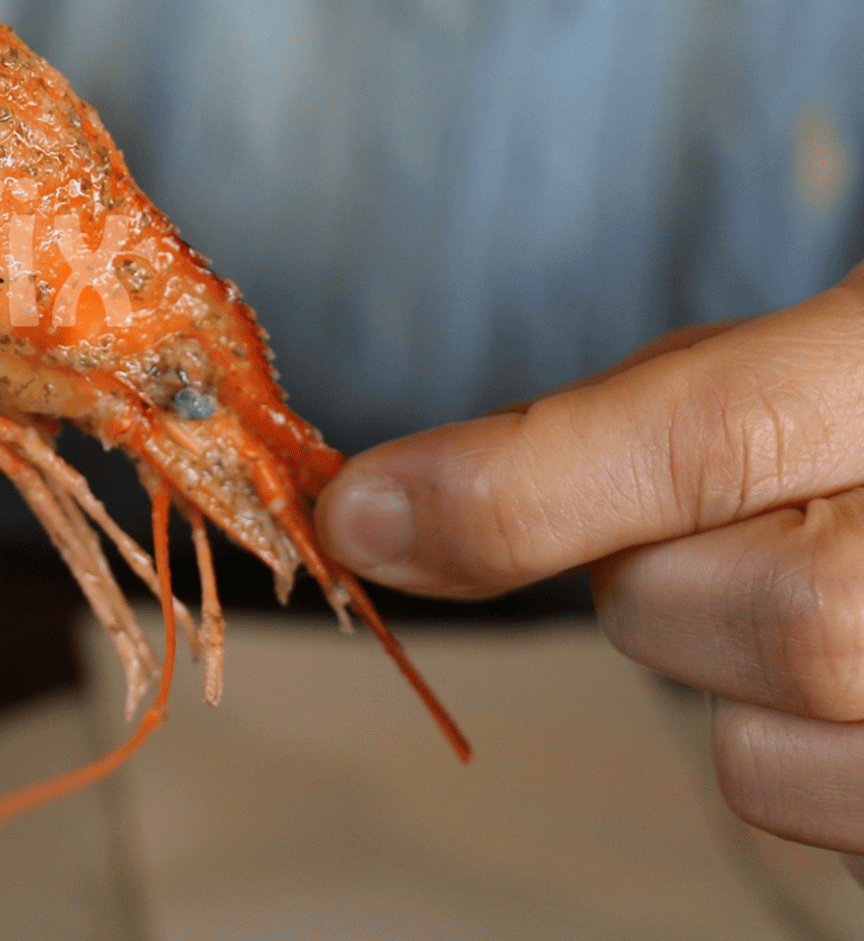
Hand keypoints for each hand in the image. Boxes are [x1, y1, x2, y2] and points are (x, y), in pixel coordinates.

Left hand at [315, 264, 863, 874]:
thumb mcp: (828, 353)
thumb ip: (652, 412)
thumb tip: (402, 505)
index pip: (719, 435)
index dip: (515, 485)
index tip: (365, 511)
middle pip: (758, 613)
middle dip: (661, 578)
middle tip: (691, 531)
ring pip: (770, 755)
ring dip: (718, 684)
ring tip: (803, 592)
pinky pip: (828, 828)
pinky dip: (793, 761)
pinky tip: (848, 682)